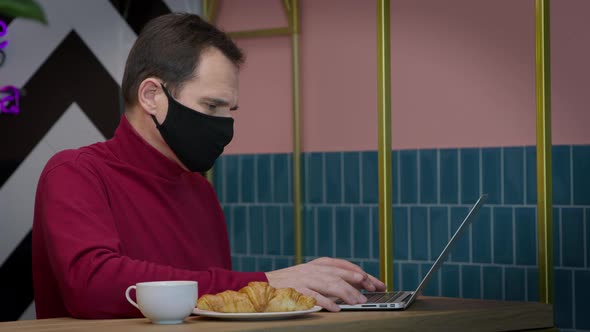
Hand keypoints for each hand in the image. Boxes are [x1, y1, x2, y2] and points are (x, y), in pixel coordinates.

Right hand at [265, 257, 385, 311]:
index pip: (345, 266)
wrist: (264, 284)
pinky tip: (336, 309)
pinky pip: (314, 296)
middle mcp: (314, 269)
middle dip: (359, 282)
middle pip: (341, 273)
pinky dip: (326, 302)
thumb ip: (331, 277)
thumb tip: (356, 285)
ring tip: (358, 301)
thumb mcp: (312, 274)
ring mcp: (305, 279)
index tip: (377, 283)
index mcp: (319, 264)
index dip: (362, 274)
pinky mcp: (297, 290)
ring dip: (347, 292)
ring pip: (330, 283)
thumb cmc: (291, 282)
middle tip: (372, 291)